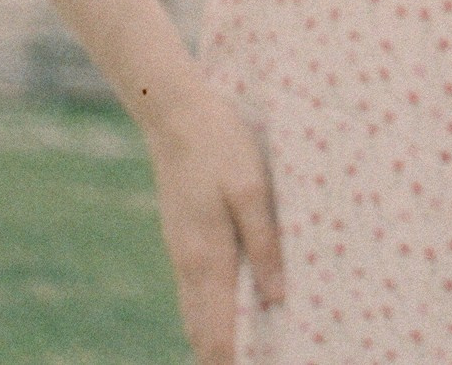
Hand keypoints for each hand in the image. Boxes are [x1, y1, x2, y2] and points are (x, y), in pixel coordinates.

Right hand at [141, 74, 284, 363]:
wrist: (175, 112)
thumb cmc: (221, 144)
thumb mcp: (251, 188)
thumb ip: (265, 243)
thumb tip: (276, 299)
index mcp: (207, 259)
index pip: (215, 337)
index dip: (234, 364)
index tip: (264, 364)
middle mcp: (189, 265)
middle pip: (202, 336)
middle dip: (226, 357)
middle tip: (264, 355)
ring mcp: (181, 251)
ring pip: (196, 315)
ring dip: (218, 337)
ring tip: (253, 344)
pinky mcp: (182, 236)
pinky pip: (194, 291)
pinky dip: (211, 311)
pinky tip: (235, 304)